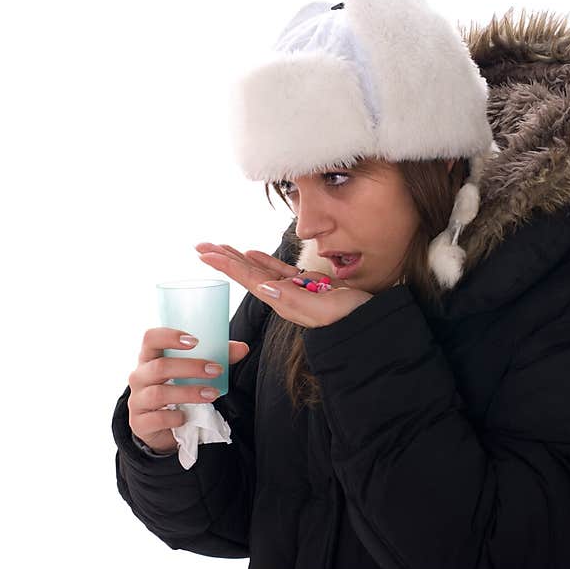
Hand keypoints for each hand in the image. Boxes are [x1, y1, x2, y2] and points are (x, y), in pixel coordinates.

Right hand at [127, 327, 249, 453]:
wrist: (159, 426)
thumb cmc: (175, 389)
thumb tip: (242, 348)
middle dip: (191, 367)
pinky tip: (187, 417)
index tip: (195, 340)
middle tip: (215, 370)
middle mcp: (139, 376)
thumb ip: (216, 357)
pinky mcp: (139, 423)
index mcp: (150, 357)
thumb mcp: (191, 372)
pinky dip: (175, 418)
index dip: (169, 336)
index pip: (151, 338)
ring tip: (212, 394)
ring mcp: (137, 400)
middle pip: (160, 366)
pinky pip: (157, 419)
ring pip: (159, 393)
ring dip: (189, 392)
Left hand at [196, 243, 372, 327]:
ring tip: (219, 247)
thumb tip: (263, 286)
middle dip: (224, 259)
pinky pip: (280, 271)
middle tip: (201, 247)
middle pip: (247, 274)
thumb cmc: (349, 316)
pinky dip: (264, 260)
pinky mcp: (307, 286)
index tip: (206, 254)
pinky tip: (251, 253)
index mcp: (283, 301)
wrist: (368, 321)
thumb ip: (293, 298)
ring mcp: (294, 291)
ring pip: (260, 270)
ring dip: (238, 258)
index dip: (227, 266)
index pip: (248, 280)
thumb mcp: (322, 308)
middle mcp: (283, 296)